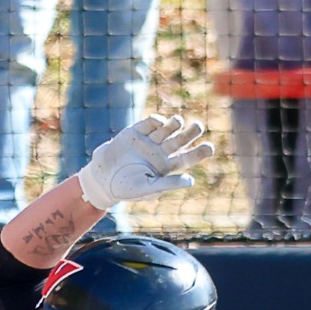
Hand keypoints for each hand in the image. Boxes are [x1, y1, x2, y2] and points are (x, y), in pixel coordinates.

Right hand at [77, 114, 215, 208]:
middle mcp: (160, 152)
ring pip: (168, 129)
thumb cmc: (126, 188)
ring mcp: (148, 141)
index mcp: (166, 166)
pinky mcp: (134, 132)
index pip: (188, 157)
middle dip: (191, 132)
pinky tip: (159, 122)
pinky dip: (156, 120)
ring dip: (175, 123)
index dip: (200, 152)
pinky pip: (149, 123)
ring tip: (177, 122)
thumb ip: (168, 183)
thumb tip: (191, 181)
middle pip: (181, 139)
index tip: (210, 147)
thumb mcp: (148, 188)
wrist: (101, 179)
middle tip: (198, 126)